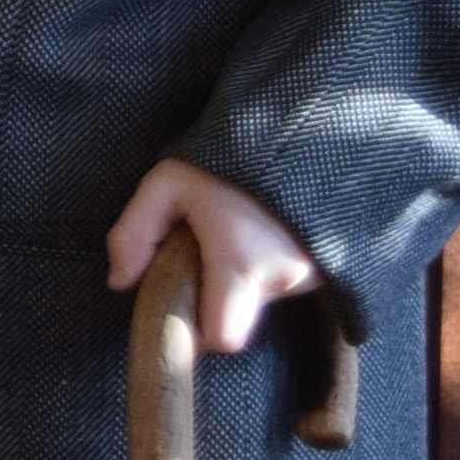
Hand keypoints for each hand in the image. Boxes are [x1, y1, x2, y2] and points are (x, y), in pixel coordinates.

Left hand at [108, 160, 321, 357]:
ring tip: (245, 223)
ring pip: (268, 293)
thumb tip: (120, 282)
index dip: (201, 329)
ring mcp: (319, 272)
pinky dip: (277, 261)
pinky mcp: (339, 263)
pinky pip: (295, 279)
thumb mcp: (168, 181)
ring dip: (251, 271)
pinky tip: (269, 225)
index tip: (189, 300)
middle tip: (214, 244)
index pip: (223, 339)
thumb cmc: (230, 152)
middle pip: (242, 314)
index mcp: (243, 263)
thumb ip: (135, 233)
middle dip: (222, 291)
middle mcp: (287, 277)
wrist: (307, 121)